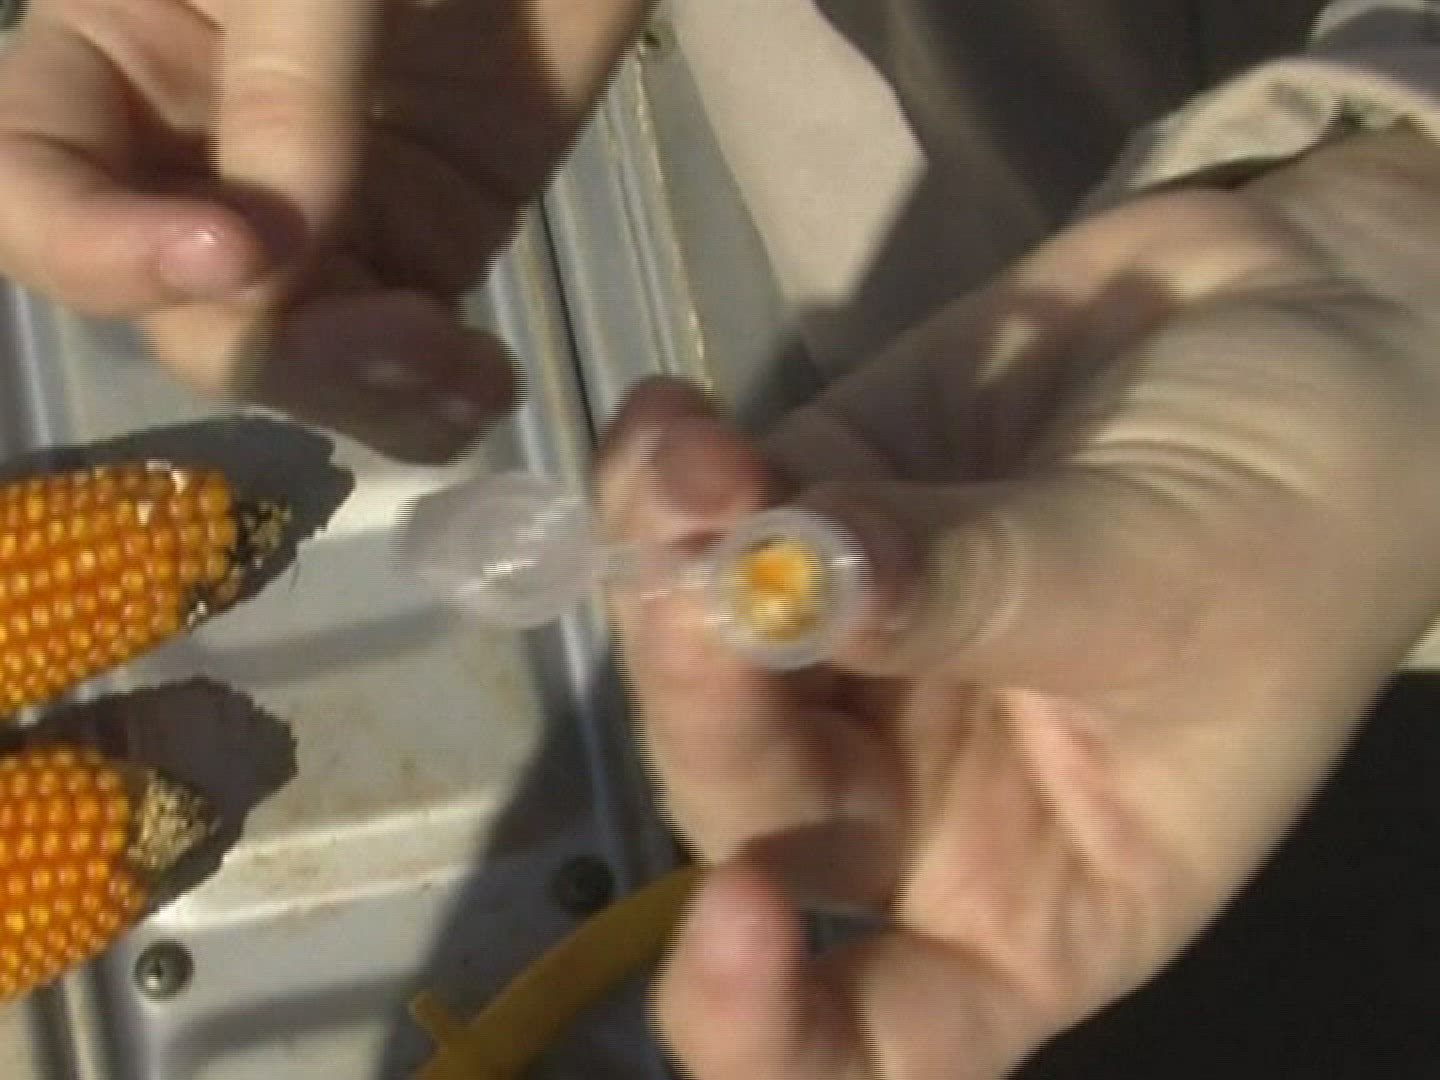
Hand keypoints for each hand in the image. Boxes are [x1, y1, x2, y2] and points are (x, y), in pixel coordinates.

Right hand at [0, 0, 647, 460]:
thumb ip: (289, 92)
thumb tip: (271, 263)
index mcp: (113, 64)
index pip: (35, 191)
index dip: (99, 251)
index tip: (229, 256)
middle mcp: (195, 163)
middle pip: (181, 311)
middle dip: (276, 344)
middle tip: (398, 332)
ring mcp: (316, 222)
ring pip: (295, 358)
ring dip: (368, 391)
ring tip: (460, 372)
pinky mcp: (422, 252)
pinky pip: (401, 362)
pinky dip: (435, 398)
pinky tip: (483, 385)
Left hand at [597, 128, 1439, 1077]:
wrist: (1317, 322)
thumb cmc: (1301, 512)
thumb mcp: (1165, 583)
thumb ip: (979, 596)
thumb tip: (789, 581)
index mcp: (1031, 892)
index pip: (873, 1034)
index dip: (767, 1023)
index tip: (734, 914)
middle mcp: (919, 789)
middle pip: (752, 805)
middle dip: (703, 706)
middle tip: (695, 581)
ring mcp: (853, 646)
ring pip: (698, 660)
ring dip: (664, 568)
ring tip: (692, 462)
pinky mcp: (817, 506)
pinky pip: (697, 518)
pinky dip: (664, 473)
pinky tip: (675, 416)